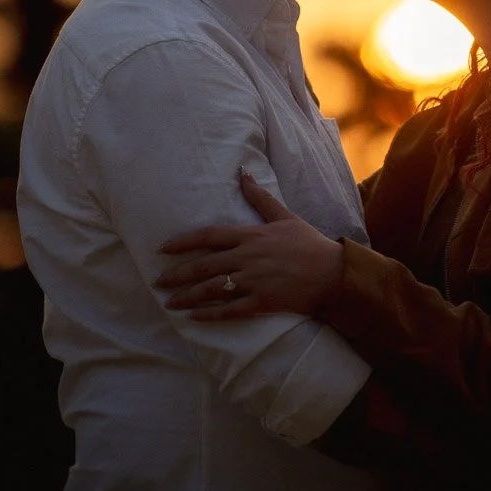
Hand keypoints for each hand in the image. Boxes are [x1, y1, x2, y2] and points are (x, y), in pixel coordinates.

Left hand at [155, 172, 344, 320]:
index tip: (163, 249)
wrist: (333, 274)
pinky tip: (194, 318)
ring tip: (170, 303)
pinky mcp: (262, 302)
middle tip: (158, 283)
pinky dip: (210, 315)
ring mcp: (254, 281)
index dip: (184, 242)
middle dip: (178, 275)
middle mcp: (248, 258)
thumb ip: (260, 198)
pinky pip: (230, 310)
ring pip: (212, 290)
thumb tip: (242, 173)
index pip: (209, 236)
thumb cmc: (309, 244)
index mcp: (251, 236)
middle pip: (205, 266)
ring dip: (188, 297)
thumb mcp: (284, 216)